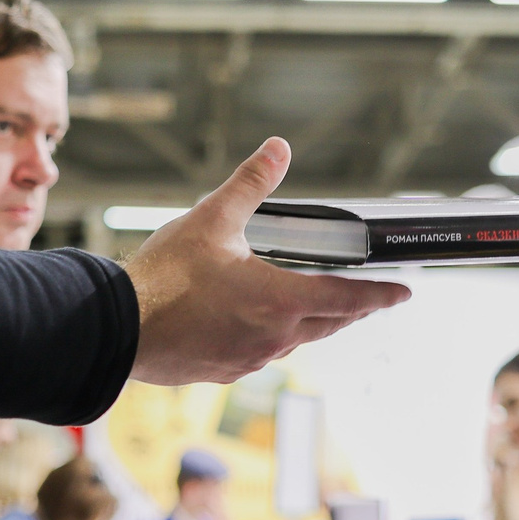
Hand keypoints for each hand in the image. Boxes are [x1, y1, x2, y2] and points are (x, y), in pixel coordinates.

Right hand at [125, 138, 409, 384]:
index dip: (380, 294)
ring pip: (295, 342)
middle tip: (367, 299)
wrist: (114, 329)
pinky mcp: (221, 371)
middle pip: (328, 324)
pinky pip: (261, 354)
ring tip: (313, 307)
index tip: (404, 293)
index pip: (349, 298)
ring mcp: (247, 360)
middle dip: (351, 309)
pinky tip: (255, 326)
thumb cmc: (164, 278)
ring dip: (311, 325)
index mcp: (281, 301)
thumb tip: (278, 148)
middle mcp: (273, 337)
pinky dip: (272, 337)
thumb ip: (251, 183)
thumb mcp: (212, 219)